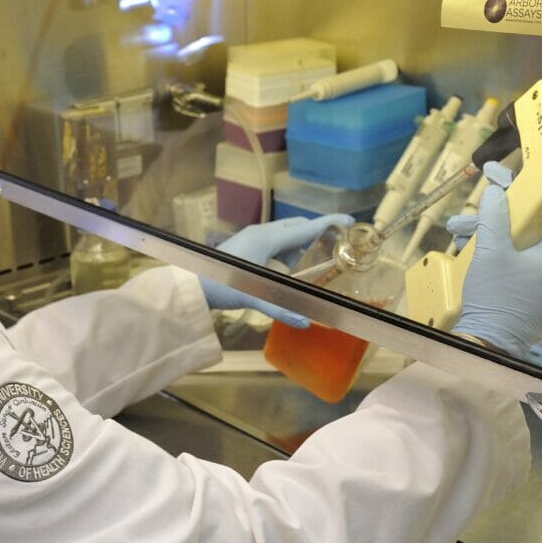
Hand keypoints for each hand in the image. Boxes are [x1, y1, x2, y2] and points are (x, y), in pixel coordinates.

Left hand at [199, 214, 354, 327]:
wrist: (192, 283)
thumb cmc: (222, 287)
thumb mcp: (253, 297)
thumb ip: (280, 308)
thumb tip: (305, 322)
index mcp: (266, 239)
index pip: (305, 228)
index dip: (329, 224)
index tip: (349, 220)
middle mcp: (261, 232)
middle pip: (297, 227)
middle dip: (317, 234)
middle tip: (335, 245)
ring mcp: (252, 236)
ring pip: (285, 234)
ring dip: (300, 245)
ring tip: (310, 264)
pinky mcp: (246, 244)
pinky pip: (274, 241)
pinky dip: (286, 251)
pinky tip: (286, 269)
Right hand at [449, 162, 541, 357]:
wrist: (490, 344)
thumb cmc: (496, 296)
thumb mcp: (491, 250)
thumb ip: (494, 215)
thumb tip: (496, 189)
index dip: (529, 190)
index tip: (504, 177)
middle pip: (530, 226)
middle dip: (496, 214)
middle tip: (470, 208)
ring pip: (518, 244)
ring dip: (488, 233)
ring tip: (456, 230)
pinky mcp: (530, 292)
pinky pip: (515, 260)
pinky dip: (493, 251)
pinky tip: (466, 247)